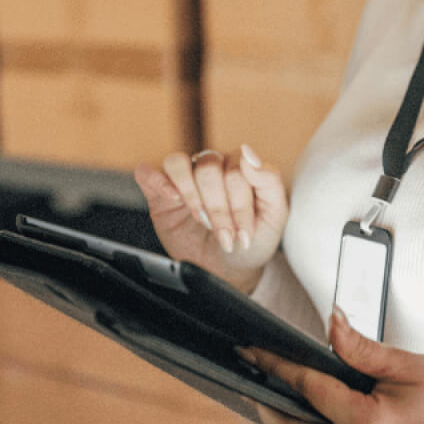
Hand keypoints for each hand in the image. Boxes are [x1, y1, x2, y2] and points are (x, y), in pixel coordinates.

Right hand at [133, 144, 287, 293]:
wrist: (229, 271)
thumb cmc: (253, 240)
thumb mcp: (275, 215)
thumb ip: (269, 180)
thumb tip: (248, 152)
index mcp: (240, 167)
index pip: (236, 169)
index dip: (239, 204)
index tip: (244, 233)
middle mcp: (211, 167)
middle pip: (208, 168)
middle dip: (218, 209)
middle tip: (225, 236)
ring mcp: (184, 179)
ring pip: (178, 163)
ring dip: (191, 195)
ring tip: (200, 219)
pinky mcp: (159, 194)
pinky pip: (147, 173)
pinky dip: (157, 181)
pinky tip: (172, 198)